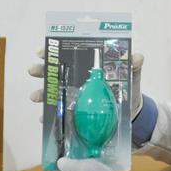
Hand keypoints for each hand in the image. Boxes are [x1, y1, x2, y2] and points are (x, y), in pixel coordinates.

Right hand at [28, 48, 144, 120]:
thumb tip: (137, 57)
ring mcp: (73, 97)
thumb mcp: (131, 75)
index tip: (43, 51)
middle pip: (54, 72)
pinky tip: (44, 119)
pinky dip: (50, 117)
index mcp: (86, 67)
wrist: (130, 113)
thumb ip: (133, 65)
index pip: (66, 55)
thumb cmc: (127, 88)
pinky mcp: (74, 114)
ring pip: (52, 93)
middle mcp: (75, 80)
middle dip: (41, 70)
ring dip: (41, 94)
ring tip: (35, 96)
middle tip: (33, 70)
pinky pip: (59, 115)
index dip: (52, 50)